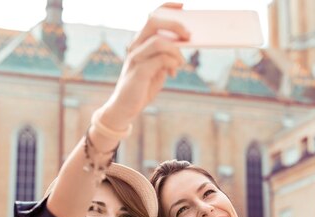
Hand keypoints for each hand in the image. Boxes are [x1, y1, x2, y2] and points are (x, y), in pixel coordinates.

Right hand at [98, 3, 188, 130]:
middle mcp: (135, 46)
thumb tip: (183, 46)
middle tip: (189, 35)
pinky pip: (160, 60)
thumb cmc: (143, 86)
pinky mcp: (138, 72)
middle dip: (174, 25)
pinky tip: (174, 72)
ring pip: (159, 42)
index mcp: (140, 42)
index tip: (181, 4)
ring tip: (181, 63)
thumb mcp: (158, 69)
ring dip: (176, 51)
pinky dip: (172, 63)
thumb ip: (167, 56)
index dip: (166, 7)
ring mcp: (135, 58)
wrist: (125, 108)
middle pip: (153, 22)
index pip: (152, 17)